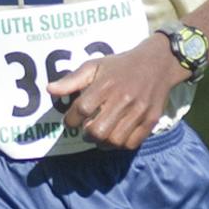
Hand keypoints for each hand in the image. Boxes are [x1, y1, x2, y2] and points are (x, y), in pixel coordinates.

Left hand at [48, 39, 188, 150]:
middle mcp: (123, 99)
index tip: (70, 121)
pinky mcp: (151, 120)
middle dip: (87, 134)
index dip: (70, 120)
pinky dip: (119, 145)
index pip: (81, 109)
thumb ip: (72, 80)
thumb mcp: (95, 66)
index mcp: (106, 84)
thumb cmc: (120, 66)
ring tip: (100, 134)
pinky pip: (131, 144)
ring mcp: (138, 111)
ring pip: (114, 141)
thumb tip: (50, 89)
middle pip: (97, 131)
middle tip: (87, 130)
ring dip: (102, 143)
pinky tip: (115, 136)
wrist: (158, 63)